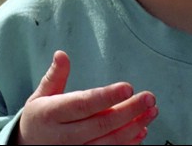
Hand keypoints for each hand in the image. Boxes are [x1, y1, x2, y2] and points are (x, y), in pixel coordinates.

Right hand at [16, 50, 157, 144]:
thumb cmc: (40, 118)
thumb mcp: (41, 95)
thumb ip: (55, 76)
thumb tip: (62, 54)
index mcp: (51, 114)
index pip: (82, 104)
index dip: (107, 97)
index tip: (128, 87)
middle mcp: (63, 136)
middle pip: (101, 123)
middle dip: (129, 110)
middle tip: (149, 98)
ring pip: (109, 142)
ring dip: (134, 127)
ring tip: (151, 111)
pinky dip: (128, 144)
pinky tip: (142, 130)